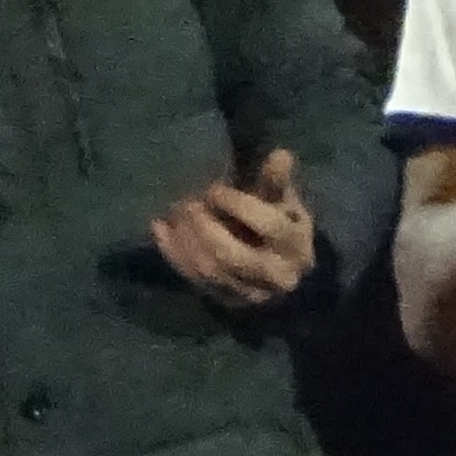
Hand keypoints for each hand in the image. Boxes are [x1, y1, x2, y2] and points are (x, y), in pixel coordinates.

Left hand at [148, 147, 318, 309]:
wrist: (283, 271)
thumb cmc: (282, 226)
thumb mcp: (285, 202)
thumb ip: (276, 181)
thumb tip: (280, 154)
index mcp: (295, 246)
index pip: (268, 226)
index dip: (237, 204)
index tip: (215, 189)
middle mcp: (275, 275)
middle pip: (231, 255)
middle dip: (204, 227)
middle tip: (188, 203)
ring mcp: (248, 293)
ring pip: (209, 270)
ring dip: (185, 240)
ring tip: (174, 212)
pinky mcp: (225, 300)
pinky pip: (193, 279)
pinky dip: (173, 253)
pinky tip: (160, 229)